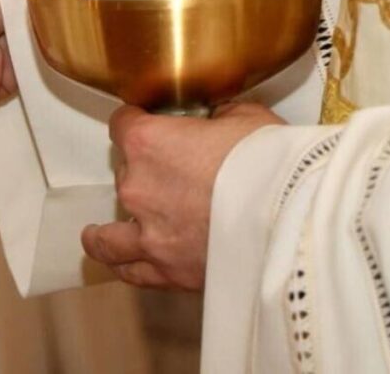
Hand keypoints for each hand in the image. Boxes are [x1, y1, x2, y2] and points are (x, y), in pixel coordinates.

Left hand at [82, 102, 283, 290]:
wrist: (293, 216)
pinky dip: (124, 266)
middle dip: (144, 173)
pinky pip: (132, 271)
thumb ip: (219, 118)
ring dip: (103, 232)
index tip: (140, 124)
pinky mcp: (167, 271)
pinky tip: (120, 264)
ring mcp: (148, 233)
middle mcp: (137, 186)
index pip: (122, 125)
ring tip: (97, 234)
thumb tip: (218, 121)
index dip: (134, 122)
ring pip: (108, 236)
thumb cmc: (270, 162)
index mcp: (148, 142)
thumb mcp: (246, 118)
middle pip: (125, 174)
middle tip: (170, 178)